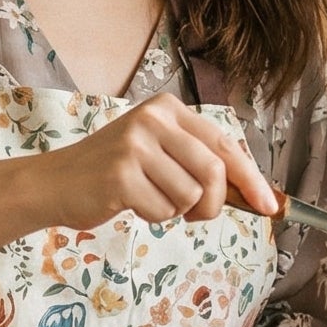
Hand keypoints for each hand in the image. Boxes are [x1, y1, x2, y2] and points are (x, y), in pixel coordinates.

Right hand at [30, 93, 277, 228]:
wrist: (56, 183)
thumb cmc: (114, 173)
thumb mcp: (159, 153)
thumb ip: (199, 163)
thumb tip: (253, 193)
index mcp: (169, 109)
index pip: (225, 144)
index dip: (251, 178)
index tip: (270, 205)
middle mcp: (154, 119)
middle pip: (214, 172)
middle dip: (212, 204)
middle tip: (194, 214)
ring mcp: (135, 144)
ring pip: (190, 195)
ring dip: (176, 211)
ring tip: (150, 199)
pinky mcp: (121, 174)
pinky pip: (163, 211)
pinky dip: (153, 217)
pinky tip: (130, 202)